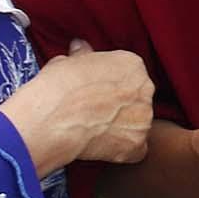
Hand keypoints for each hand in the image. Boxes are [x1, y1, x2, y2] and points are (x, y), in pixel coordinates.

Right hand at [0, 41, 153, 171]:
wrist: (54, 118)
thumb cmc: (57, 87)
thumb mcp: (67, 62)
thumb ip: (82, 55)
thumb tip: (81, 48)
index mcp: (132, 65)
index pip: (129, 74)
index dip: (111, 84)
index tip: (96, 91)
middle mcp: (145, 89)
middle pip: (136, 98)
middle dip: (120, 105)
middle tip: (95, 112)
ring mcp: (145, 118)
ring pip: (137, 124)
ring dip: (121, 127)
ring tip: (94, 129)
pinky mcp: (139, 143)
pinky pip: (135, 148)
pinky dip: (121, 150)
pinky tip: (101, 146)